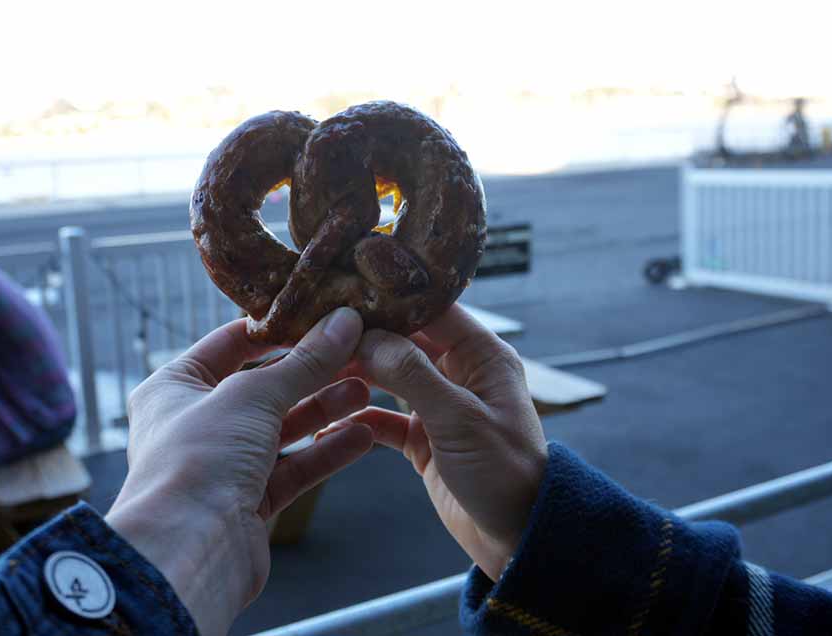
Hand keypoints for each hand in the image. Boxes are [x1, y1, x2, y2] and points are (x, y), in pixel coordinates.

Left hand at [106, 308, 372, 635]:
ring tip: (368, 391)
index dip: (278, 328)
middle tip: (357, 353)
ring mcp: (223, 464)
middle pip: (264, 386)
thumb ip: (304, 361)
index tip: (322, 315)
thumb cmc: (198, 461)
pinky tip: (363, 436)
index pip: (231, 343)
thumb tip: (344, 321)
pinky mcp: (249, 500)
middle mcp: (195, 422)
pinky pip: (294, 467)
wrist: (188, 554)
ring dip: (325, 409)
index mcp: (175, 386)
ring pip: (283, 427)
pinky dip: (326, 451)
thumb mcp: (253, 396)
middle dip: (312, 371)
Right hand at [318, 304, 547, 580]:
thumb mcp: (460, 420)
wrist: (517, 538)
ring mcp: (439, 405)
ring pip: (388, 377)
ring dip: (355, 375)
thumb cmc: (505, 473)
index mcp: (482, 355)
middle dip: (362, 337)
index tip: (344, 293)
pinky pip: (384, 418)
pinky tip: (328, 418)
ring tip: (313, 370)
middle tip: (316, 332)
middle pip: (403, 340)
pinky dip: (359, 417)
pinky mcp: (423, 438)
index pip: (432, 310)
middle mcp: (460, 372)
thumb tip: (367, 338)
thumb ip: (413, 375)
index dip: (391, 299)